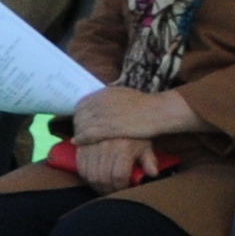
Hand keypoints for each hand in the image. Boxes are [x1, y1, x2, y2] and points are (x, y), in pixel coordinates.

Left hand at [67, 82, 190, 145]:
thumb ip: (111, 98)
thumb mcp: (124, 94)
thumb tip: (102, 101)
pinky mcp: (108, 127)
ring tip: (78, 139)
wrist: (157, 111)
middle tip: (77, 131)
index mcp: (104, 93)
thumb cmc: (146, 104)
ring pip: (82, 124)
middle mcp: (100, 102)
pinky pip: (88, 134)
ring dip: (78, 132)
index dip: (79, 113)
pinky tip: (78, 143)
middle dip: (77, 123)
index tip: (79, 120)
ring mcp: (103, 114)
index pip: (82, 103)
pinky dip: (81, 138)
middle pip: (80, 114)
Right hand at [72, 135, 157, 190]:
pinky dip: (85, 176)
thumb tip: (153, 173)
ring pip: (89, 174)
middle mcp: (106, 147)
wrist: (116, 111)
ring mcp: (91, 145)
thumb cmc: (133, 131)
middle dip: (107, 190)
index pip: (119, 176)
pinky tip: (92, 178)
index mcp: (123, 148)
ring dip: (95, 185)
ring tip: (102, 187)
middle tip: (112, 193)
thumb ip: (149, 159)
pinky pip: (80, 166)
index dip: (121, 187)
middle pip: (102, 177)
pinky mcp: (81, 144)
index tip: (124, 190)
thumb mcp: (145, 143)